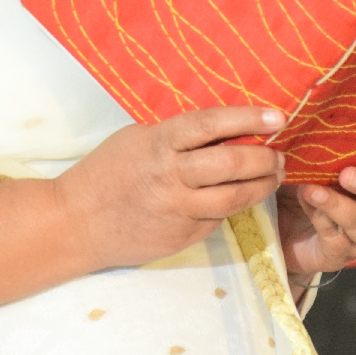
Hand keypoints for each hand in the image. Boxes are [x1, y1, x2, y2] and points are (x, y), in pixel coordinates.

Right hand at [54, 105, 285, 270]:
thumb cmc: (106, 172)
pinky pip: (216, 219)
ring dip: (261, 186)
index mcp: (159, 144)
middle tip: (279, 154)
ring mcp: (177, 210)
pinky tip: (239, 197)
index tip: (277, 117)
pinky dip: (233, 206)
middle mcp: (171, 177)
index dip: (248, 119)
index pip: (211, 125)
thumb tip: (221, 130)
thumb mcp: (138, 139)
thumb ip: (176, 135)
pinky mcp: (181, 236)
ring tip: (274, 175)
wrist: (76, 223)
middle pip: (231, 165)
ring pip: (234, 199)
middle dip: (265, 159)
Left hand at [277, 141, 355, 288]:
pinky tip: (305, 198)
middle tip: (348, 174)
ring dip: (339, 206)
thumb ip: (334, 140)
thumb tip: (320, 108)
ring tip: (313, 190)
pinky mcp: (340, 253)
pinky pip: (334, 237)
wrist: (286, 222)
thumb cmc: (315, 178)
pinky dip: (319, 216)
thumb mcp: (324, 157)